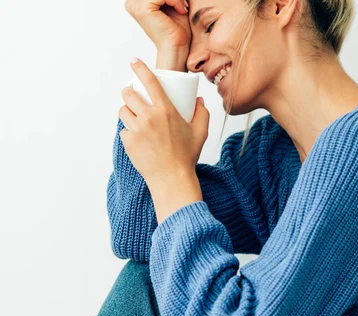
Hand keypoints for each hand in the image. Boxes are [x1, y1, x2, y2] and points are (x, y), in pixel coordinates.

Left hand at [119, 57, 208, 188]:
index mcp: (166, 111)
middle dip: (128, 91)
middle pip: (128, 94)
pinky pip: (123, 130)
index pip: (149, 82)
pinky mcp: (128, 142)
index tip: (133, 61)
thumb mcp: (200, 132)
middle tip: (133, 94)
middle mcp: (149, 117)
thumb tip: (198, 100)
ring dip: (126, 110)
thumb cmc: (187, 155)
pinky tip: (137, 136)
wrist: (172, 178)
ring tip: (134, 114)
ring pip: (123, 111)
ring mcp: (136, 130)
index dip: (140, 68)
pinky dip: (128, 131)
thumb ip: (202, 113)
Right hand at [125, 0, 191, 50]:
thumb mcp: (171, 2)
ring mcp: (135, 5)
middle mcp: (132, 2)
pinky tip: (179, 10)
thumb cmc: (176, 28)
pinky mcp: (142, 8)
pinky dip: (175, 0)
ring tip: (181, 8)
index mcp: (137, 1)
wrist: (177, 46)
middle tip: (181, 4)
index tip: (179, 1)